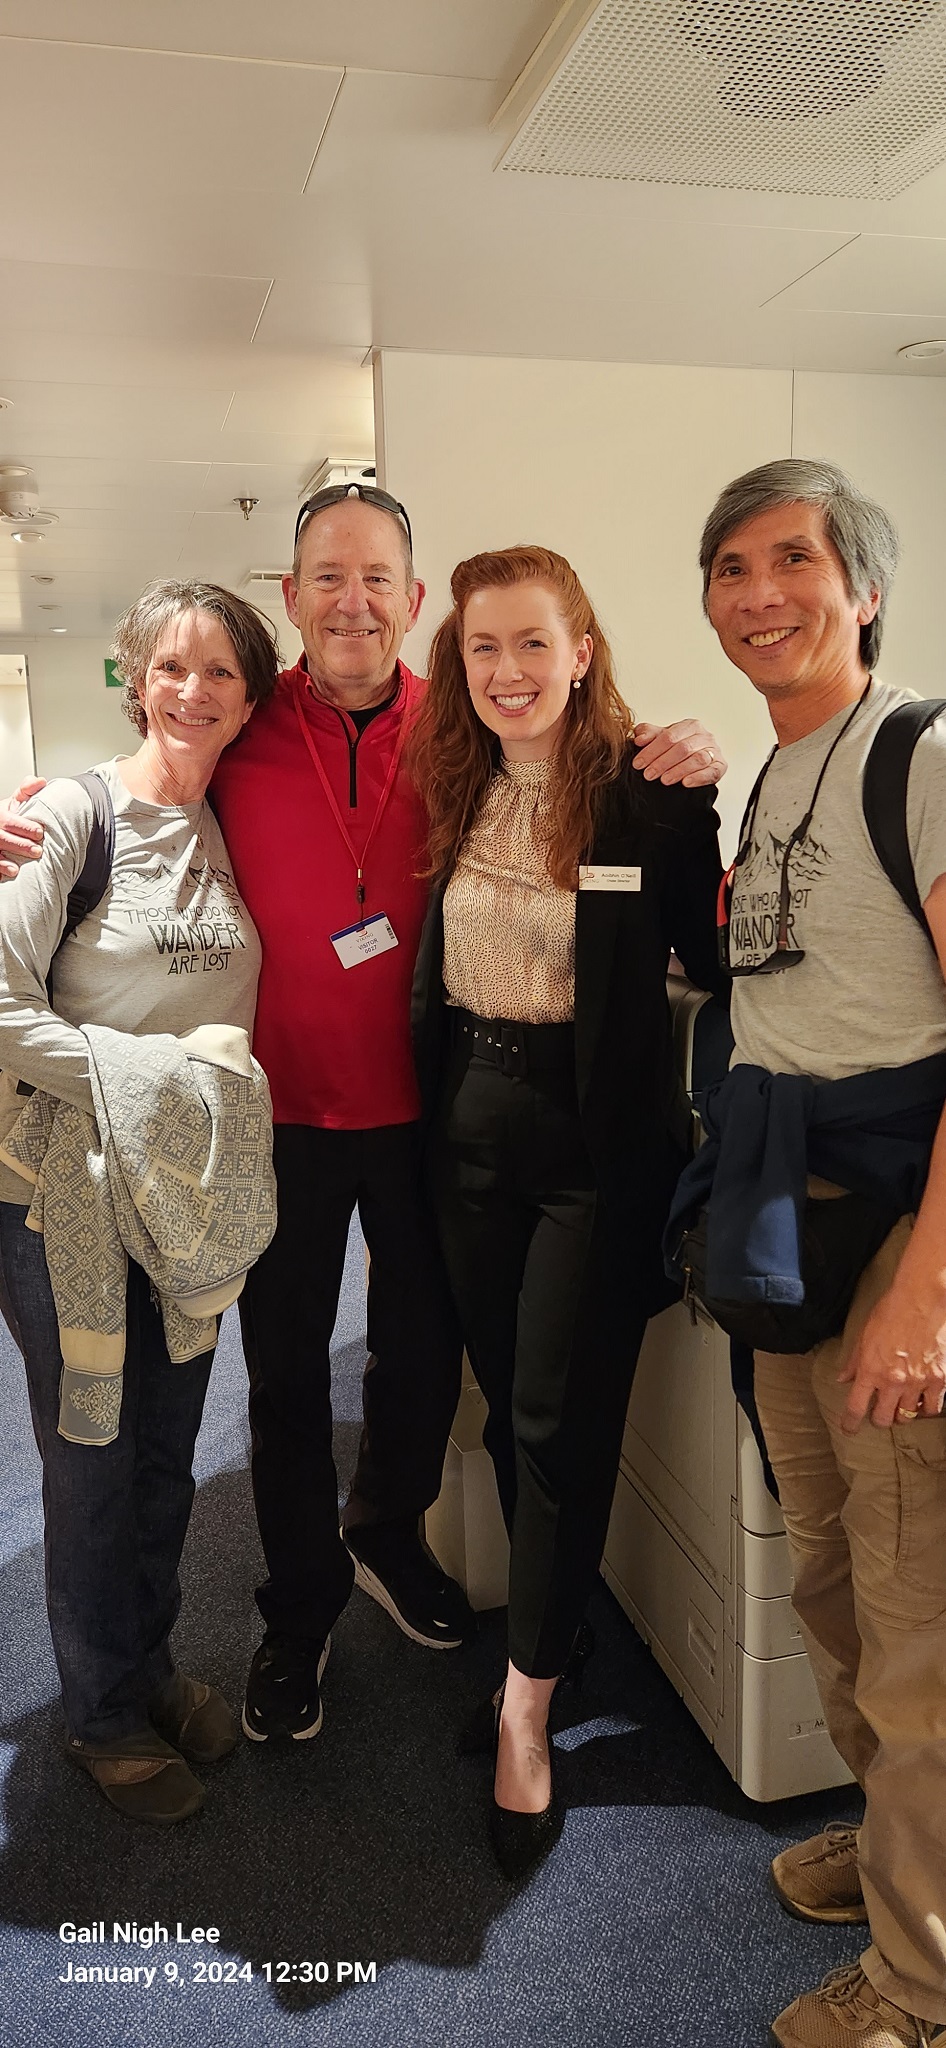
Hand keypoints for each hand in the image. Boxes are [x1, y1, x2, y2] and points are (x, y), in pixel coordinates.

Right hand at [0, 781, 46, 879]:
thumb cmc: (7, 817)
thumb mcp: (16, 801)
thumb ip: (28, 790)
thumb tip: (41, 782)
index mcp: (0, 814)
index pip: (9, 820)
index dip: (24, 827)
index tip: (39, 832)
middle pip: (2, 837)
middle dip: (19, 844)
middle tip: (37, 851)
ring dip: (3, 861)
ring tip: (16, 869)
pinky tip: (4, 874)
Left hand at [632, 721, 726, 786]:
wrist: (695, 763)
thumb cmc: (677, 749)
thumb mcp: (661, 739)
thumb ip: (648, 734)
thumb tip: (639, 739)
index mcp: (690, 726)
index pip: (669, 736)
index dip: (652, 750)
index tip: (638, 763)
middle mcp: (704, 736)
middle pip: (683, 748)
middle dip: (662, 762)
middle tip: (649, 775)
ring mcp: (715, 751)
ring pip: (698, 759)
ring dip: (679, 771)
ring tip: (664, 780)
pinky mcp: (721, 766)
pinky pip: (712, 772)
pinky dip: (698, 778)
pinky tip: (686, 783)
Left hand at [837, 1282, 945, 1431]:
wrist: (922, 1299)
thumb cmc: (891, 1312)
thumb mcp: (864, 1335)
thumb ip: (854, 1361)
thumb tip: (843, 1378)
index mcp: (870, 1371)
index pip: (855, 1408)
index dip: (850, 1423)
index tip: (849, 1429)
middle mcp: (893, 1382)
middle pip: (883, 1419)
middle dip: (879, 1419)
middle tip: (880, 1413)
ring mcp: (918, 1383)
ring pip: (908, 1416)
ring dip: (902, 1414)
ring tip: (901, 1405)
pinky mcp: (939, 1379)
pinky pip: (933, 1407)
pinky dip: (926, 1407)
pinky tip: (923, 1400)